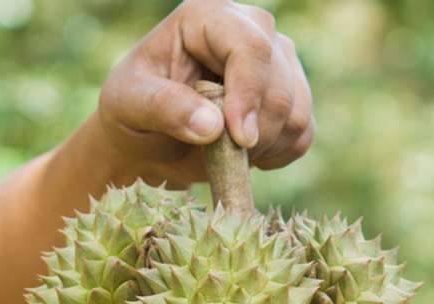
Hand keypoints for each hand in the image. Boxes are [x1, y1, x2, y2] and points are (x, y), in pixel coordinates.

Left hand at [97, 0, 314, 184]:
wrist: (153, 139)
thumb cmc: (134, 111)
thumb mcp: (130, 105)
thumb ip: (164, 107)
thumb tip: (212, 127)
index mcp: (207, 17)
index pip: (250, 46)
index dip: (250, 93)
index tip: (239, 137)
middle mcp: (252, 30)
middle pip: (279, 84)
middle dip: (254, 130)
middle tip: (217, 153)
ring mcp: (278, 63)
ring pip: (297, 112)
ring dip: (264, 146)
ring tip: (224, 152)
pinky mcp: (294, 97)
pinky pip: (303, 134)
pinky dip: (277, 155)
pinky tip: (245, 155)